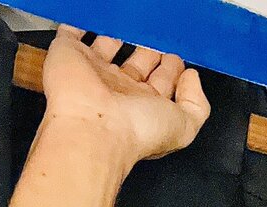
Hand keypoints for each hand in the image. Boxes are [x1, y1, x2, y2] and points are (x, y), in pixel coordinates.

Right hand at [41, 25, 210, 165]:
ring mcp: (94, 72)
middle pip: (136, 65)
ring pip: (107, 47)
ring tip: (133, 21)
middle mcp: (119, 91)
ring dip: (119, 34)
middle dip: (149, 50)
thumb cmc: (136, 131)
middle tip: (159, 36)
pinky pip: (73, 33)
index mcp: (144, 108)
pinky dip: (82, 22)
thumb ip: (197, 104)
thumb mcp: (184, 126)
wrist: (92, 126)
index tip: (178, 57)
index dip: (172, 70)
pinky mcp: (69, 54)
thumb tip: (191, 79)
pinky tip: (96, 15)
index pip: (161, 84)